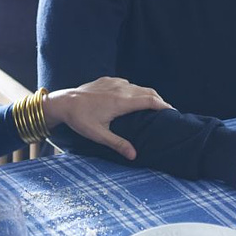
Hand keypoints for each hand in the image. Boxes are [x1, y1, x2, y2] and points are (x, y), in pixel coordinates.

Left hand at [43, 77, 171, 160]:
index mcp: (121, 102)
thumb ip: (118, 144)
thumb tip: (134, 155)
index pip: (150, 100)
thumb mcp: (98, 135)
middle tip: (167, 111)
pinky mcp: (108, 79)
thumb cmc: (80, 119)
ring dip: (147, 95)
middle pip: (148, 92)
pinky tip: (133, 99)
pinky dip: (135, 90)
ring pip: (138, 87)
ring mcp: (114, 82)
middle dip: (159, 100)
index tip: (173, 111)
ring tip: (153, 106)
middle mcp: (121, 89)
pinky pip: (127, 84)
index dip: (164, 105)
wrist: (63, 102)